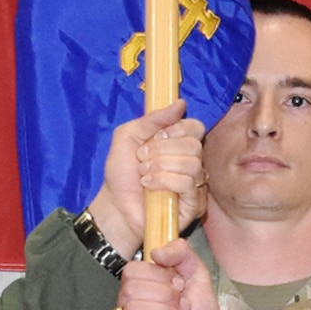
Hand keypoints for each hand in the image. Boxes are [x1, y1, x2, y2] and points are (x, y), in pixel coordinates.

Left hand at [87, 103, 204, 254]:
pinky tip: (149, 186)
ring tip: (144, 174)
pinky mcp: (194, 204)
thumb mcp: (128, 136)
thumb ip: (152, 119)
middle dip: (162, 150)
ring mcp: (195, 184)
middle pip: (193, 144)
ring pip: (192, 164)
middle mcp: (191, 162)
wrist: (115, 205)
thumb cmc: (121, 174)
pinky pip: (188, 184)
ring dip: (161, 166)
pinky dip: (165, 181)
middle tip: (142, 160)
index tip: (154, 138)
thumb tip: (180, 104)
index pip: (195, 127)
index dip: (175, 129)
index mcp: (179, 144)